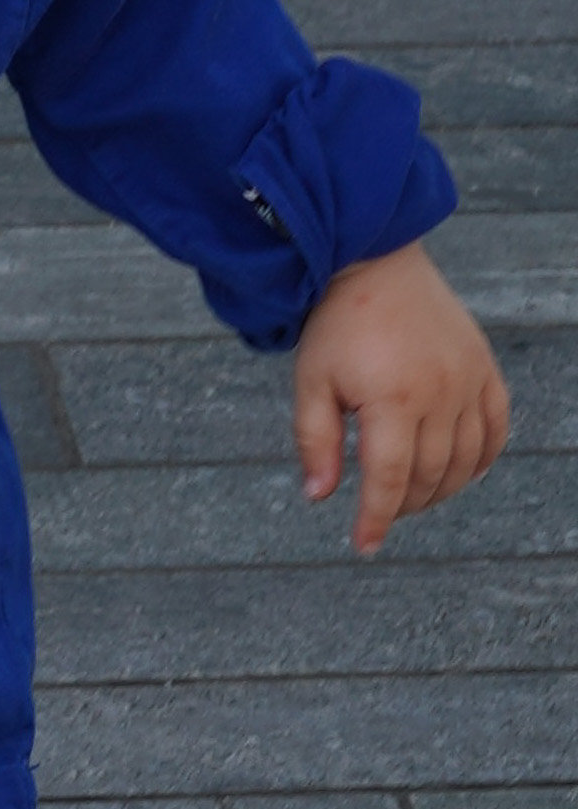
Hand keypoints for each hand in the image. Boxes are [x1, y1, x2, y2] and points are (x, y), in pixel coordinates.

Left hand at [293, 240, 509, 552]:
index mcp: (392, 398)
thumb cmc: (337, 325)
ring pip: (466, 460)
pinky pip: (496, 427)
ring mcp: (468, 380)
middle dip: (404, 505)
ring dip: (440, 489)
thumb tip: (320, 496)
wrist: (376, 264)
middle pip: (429, 475)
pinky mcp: (485, 368)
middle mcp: (439, 393)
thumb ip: (315, 442)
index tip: (364, 544)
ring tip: (413, 496)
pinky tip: (462, 473)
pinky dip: (483, 458)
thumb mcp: (311, 383)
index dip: (377, 518)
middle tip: (382, 511)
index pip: (390, 478)